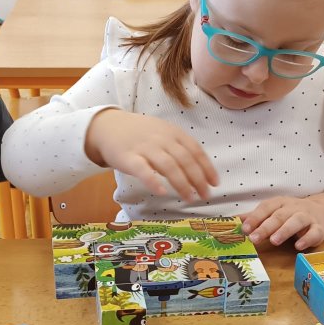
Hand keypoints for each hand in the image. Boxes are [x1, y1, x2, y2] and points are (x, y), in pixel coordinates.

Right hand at [85, 109, 218, 202]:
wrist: (109, 126)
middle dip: (198, 179)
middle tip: (206, 195)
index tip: (215, 183)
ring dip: (182, 183)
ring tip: (190, 198)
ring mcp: (145, 148)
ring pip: (168, 166)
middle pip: (185, 159)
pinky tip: (162, 192)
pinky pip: (143, 170)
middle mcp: (161, 139)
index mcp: (172, 132)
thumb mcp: (163, 133)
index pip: (195, 150)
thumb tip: (200, 170)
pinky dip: (153, 181)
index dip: (207, 167)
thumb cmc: (140, 134)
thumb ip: (180, 147)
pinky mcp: (129, 158)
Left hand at [241, 195, 323, 250]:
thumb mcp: (273, 212)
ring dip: (285, 231)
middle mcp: (293, 208)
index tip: (244, 229)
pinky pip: (314, 232)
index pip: (266, 208)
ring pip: (297, 221)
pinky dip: (307, 239)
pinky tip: (298, 246)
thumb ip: (255, 217)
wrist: (322, 212)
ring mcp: (307, 217)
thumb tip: (234, 221)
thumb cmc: (291, 214)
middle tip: (254, 239)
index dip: (255, 218)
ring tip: (274, 241)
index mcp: (280, 203)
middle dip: (266, 227)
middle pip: (279, 216)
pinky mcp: (319, 228)